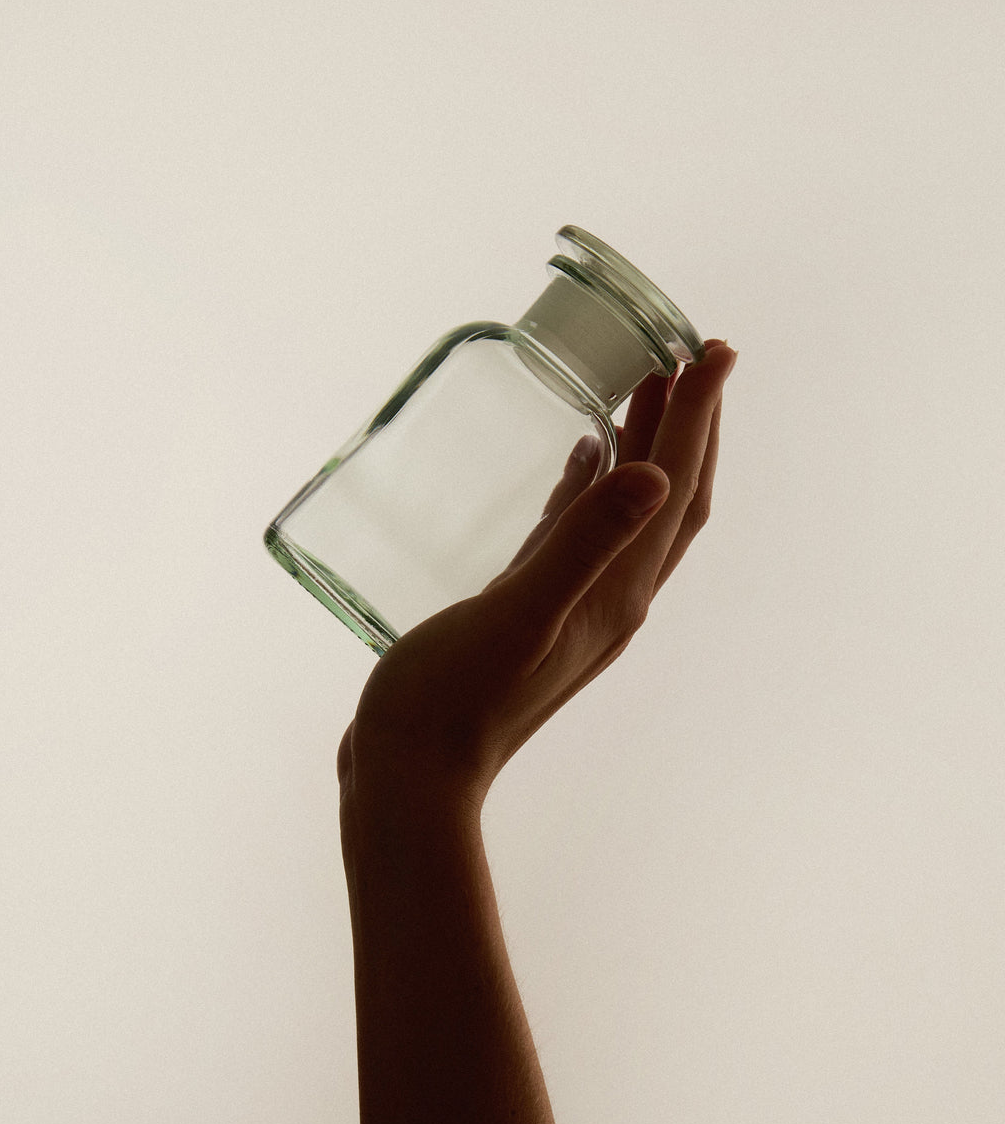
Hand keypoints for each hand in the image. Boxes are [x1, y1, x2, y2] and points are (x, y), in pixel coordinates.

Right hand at [338, 339, 737, 804]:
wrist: (410, 774)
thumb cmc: (452, 700)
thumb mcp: (520, 614)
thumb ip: (582, 544)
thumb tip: (655, 473)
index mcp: (619, 593)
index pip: (678, 488)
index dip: (700, 416)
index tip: (714, 349)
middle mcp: (612, 598)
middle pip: (672, 496)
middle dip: (689, 423)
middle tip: (690, 353)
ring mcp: (574, 606)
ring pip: (630, 512)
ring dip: (647, 447)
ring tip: (645, 385)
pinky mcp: (533, 610)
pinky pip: (580, 533)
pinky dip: (592, 487)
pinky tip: (579, 459)